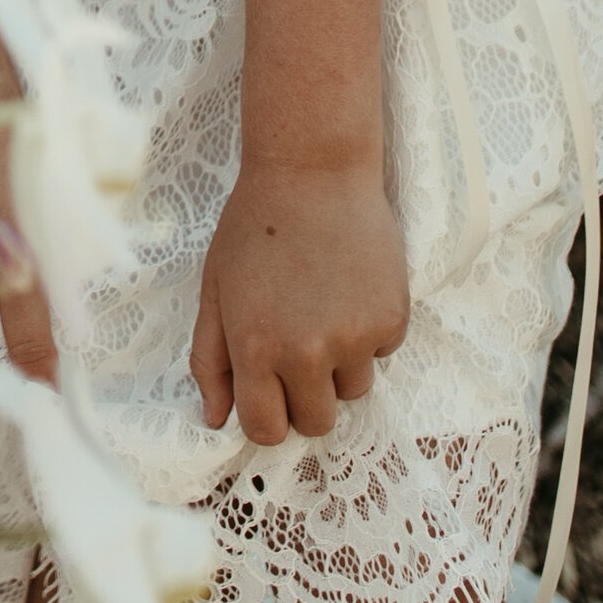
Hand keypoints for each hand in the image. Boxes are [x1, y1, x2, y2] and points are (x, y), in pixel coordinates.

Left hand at [190, 156, 409, 442]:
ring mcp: (354, 339)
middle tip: (297, 347)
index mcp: (255, 349)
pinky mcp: (392, 320)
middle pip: (316, 423)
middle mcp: (307, 354)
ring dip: (339, 365)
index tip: (269, 395)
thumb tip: (215, 420)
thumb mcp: (215, 290)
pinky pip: (381, 354)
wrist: (313, 172)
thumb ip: (210, 360)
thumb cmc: (254, 228)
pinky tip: (349, 287)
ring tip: (323, 307)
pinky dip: (368, 332)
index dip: (267, 418)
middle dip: (305, 398)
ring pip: (353, 391)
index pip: (266, 430)